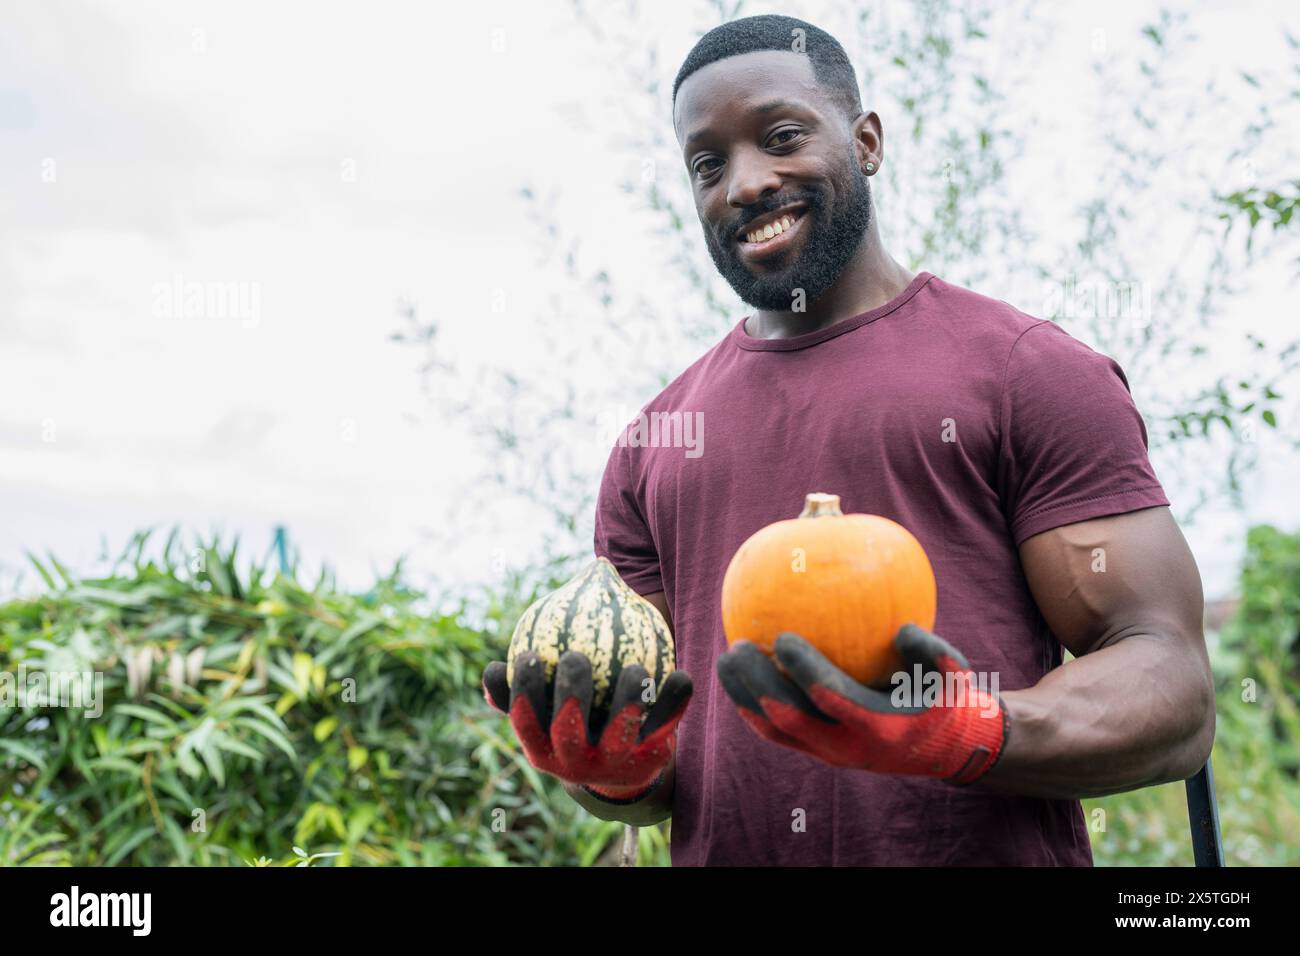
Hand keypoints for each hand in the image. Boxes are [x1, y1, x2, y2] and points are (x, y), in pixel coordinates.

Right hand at [482, 650, 692, 800]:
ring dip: (627, 701)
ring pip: (620, 735)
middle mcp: (576, 763)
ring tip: (634, 668)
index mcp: (543, 750)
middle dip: (570, 696)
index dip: (523, 692)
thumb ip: (520, 688)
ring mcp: (614, 764)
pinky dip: (673, 702)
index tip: (527, 655)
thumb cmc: (574, 720)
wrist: (625, 763)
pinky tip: (681, 675)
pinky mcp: (650, 760)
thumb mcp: (545, 711)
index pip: (526, 722)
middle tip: (574, 657)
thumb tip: (491, 670)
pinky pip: (664, 726)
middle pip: (569, 732)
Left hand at [716, 624, 1007, 784]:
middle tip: (737, 646)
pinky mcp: (820, 755)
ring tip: (725, 661)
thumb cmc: (942, 699)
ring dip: (745, 697)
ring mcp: (831, 754)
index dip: (804, 669)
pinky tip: (736, 684)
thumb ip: (936, 651)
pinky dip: (753, 713)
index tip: (782, 636)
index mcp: (880, 725)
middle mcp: (849, 746)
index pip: (832, 696)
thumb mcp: (954, 676)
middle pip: (790, 717)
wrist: (940, 749)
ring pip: (776, 731)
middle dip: (758, 683)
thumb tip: (902, 629)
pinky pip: (778, 737)